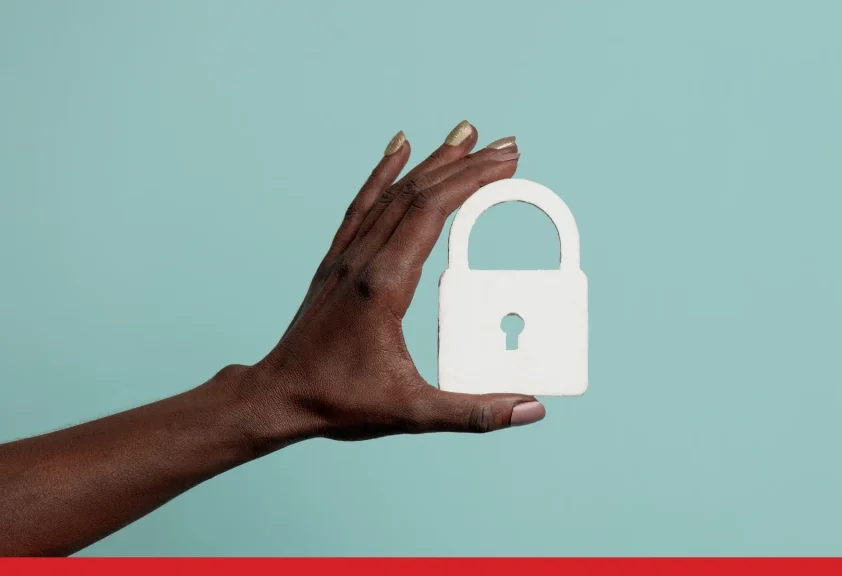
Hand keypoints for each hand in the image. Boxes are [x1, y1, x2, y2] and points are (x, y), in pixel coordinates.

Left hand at [237, 121, 544, 442]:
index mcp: (384, 284)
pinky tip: (398, 147)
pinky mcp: (337, 261)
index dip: (471, 182)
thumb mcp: (412, 413)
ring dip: (432, 161)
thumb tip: (530, 409)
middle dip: (465, 164)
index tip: (505, 163)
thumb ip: (474, 413)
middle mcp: (363, 258)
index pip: (431, 213)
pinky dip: (384, 171)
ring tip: (464, 135)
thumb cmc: (340, 403)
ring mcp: (347, 256)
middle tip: (505, 145)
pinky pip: (363, 204)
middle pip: (417, 193)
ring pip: (391, 192)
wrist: (278, 396)